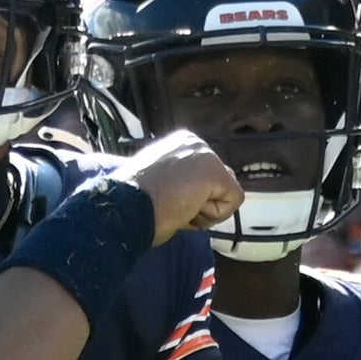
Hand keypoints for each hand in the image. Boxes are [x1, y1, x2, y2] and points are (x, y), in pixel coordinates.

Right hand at [119, 132, 243, 244]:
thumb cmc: (134, 201)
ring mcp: (207, 156)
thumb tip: (195, 197)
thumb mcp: (157, 181)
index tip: (166, 198)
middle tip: (173, 205)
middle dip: (200, 203)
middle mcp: (196, 143)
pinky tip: (188, 209)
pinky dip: (212, 216)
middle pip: (218, 184)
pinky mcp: (216, 173)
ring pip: (225, 194)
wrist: (128, 206)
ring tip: (178, 207)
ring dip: (204, 211)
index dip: (189, 197)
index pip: (204, 175)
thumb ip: (178, 180)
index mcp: (181, 143)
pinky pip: (232, 203)